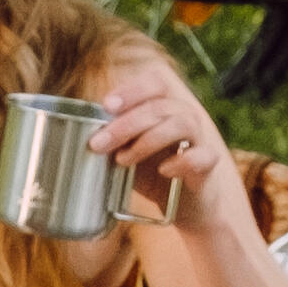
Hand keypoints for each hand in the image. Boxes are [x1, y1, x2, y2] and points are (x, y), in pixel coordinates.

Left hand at [84, 35, 229, 222]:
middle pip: (159, 104)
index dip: (132, 88)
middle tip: (98, 144)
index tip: (107, 105)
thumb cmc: (154, 174)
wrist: (187, 206)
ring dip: (147, 140)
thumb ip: (112, 141)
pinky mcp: (208, 163)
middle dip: (125, 123)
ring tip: (123, 160)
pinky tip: (164, 171)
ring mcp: (200, 137)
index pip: (156, 80)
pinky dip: (181, 161)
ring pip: (181, 122)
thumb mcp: (127, 153)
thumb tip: (78, 136)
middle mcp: (186, 114)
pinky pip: (200, 155)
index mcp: (166, 105)